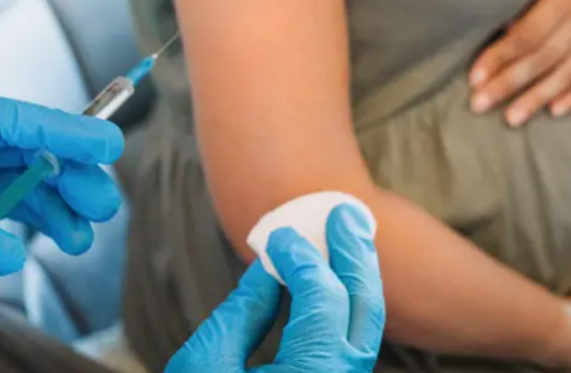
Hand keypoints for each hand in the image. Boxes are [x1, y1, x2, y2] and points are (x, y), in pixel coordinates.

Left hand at [0, 97, 123, 354]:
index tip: (105, 146)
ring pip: (24, 177)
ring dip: (62, 201)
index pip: (1, 120)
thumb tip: (9, 252)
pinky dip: (42, 221)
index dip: (57, 128)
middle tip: (105, 203)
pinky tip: (63, 242)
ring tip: (87, 235)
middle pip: (22, 147)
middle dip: (69, 170)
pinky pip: (11, 207)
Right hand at [166, 205, 384, 372]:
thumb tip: (273, 267)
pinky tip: (334, 280)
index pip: (322, 302)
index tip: (279, 237)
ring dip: (358, 279)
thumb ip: (243, 312)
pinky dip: (346, 309)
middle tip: (344, 213)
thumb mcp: (205, 365)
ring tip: (350, 236)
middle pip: (363, 313)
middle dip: (354, 257)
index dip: (303, 260)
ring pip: (364, 331)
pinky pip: (350, 347)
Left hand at [469, 0, 570, 125]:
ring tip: (511, 118)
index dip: (500, 56)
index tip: (475, 77)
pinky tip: (553, 111)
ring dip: (537, 97)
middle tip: (480, 104)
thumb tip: (497, 26)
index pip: (528, 33)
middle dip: (509, 83)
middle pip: (544, 57)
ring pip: (567, 72)